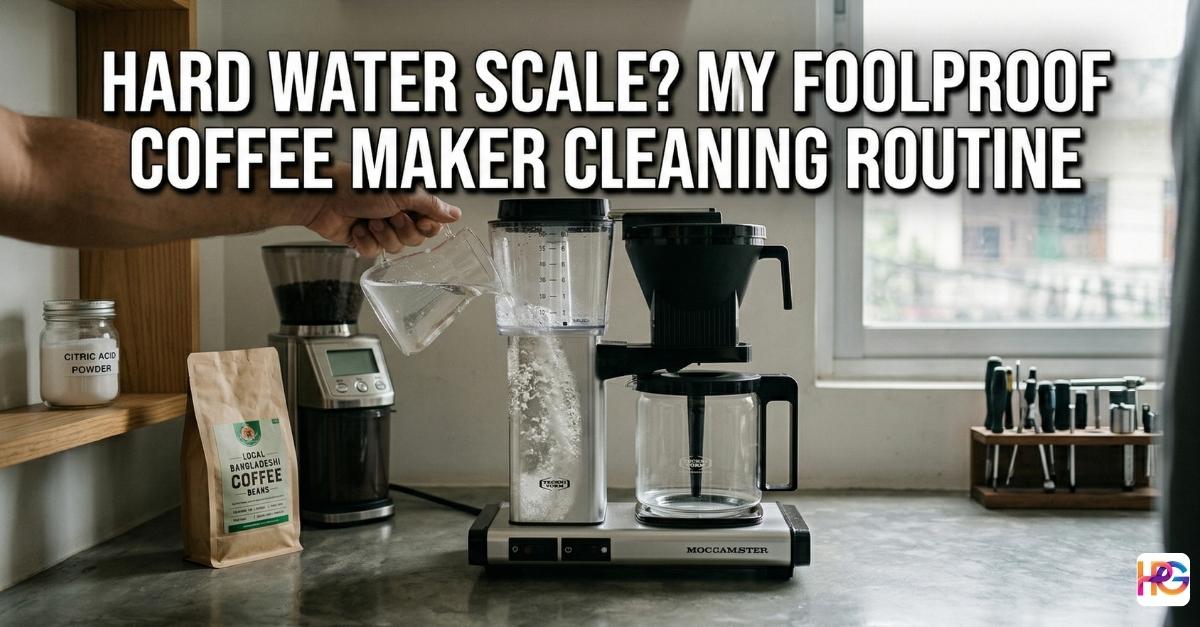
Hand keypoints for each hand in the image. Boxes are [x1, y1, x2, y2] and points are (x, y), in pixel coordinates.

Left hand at [302, 164, 461, 255]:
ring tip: (369, 220)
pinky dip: (364, 242)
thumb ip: (430, 205)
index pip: (432, 223)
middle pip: (415, 239)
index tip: (419, 219)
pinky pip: (373, 253)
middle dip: (401, 230)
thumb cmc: (358, 185)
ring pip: (395, 248)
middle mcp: (396, 213)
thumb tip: (455, 214)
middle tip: (389, 215)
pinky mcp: (363, 240)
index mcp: (408, 200)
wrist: (323, 197)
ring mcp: (379, 227)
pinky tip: (357, 229)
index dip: (427, 226)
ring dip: (382, 235)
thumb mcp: (401, 191)